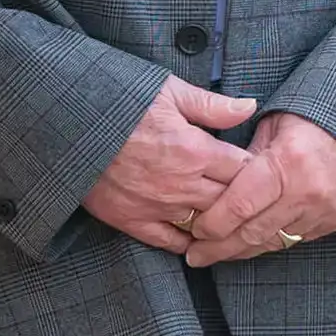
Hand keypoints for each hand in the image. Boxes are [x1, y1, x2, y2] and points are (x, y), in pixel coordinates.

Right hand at [83, 77, 260, 251]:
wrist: (69, 125)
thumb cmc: (121, 102)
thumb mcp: (170, 92)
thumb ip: (213, 105)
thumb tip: (250, 106)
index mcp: (196, 151)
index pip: (246, 170)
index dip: (260, 171)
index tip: (266, 170)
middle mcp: (182, 185)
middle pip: (231, 202)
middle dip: (246, 200)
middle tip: (256, 199)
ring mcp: (157, 207)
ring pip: (206, 225)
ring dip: (221, 224)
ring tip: (234, 222)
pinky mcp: (132, 221)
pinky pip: (169, 242)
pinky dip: (188, 243)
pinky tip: (200, 241)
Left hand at [184, 110, 335, 265]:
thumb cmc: (316, 119)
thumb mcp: (276, 125)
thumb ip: (247, 157)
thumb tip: (218, 186)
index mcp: (287, 161)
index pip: (238, 206)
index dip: (211, 224)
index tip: (194, 231)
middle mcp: (307, 191)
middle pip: (251, 233)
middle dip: (218, 247)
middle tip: (195, 256)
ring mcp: (325, 210)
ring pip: (272, 242)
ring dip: (242, 251)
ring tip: (217, 255)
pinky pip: (295, 240)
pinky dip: (271, 243)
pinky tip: (252, 244)